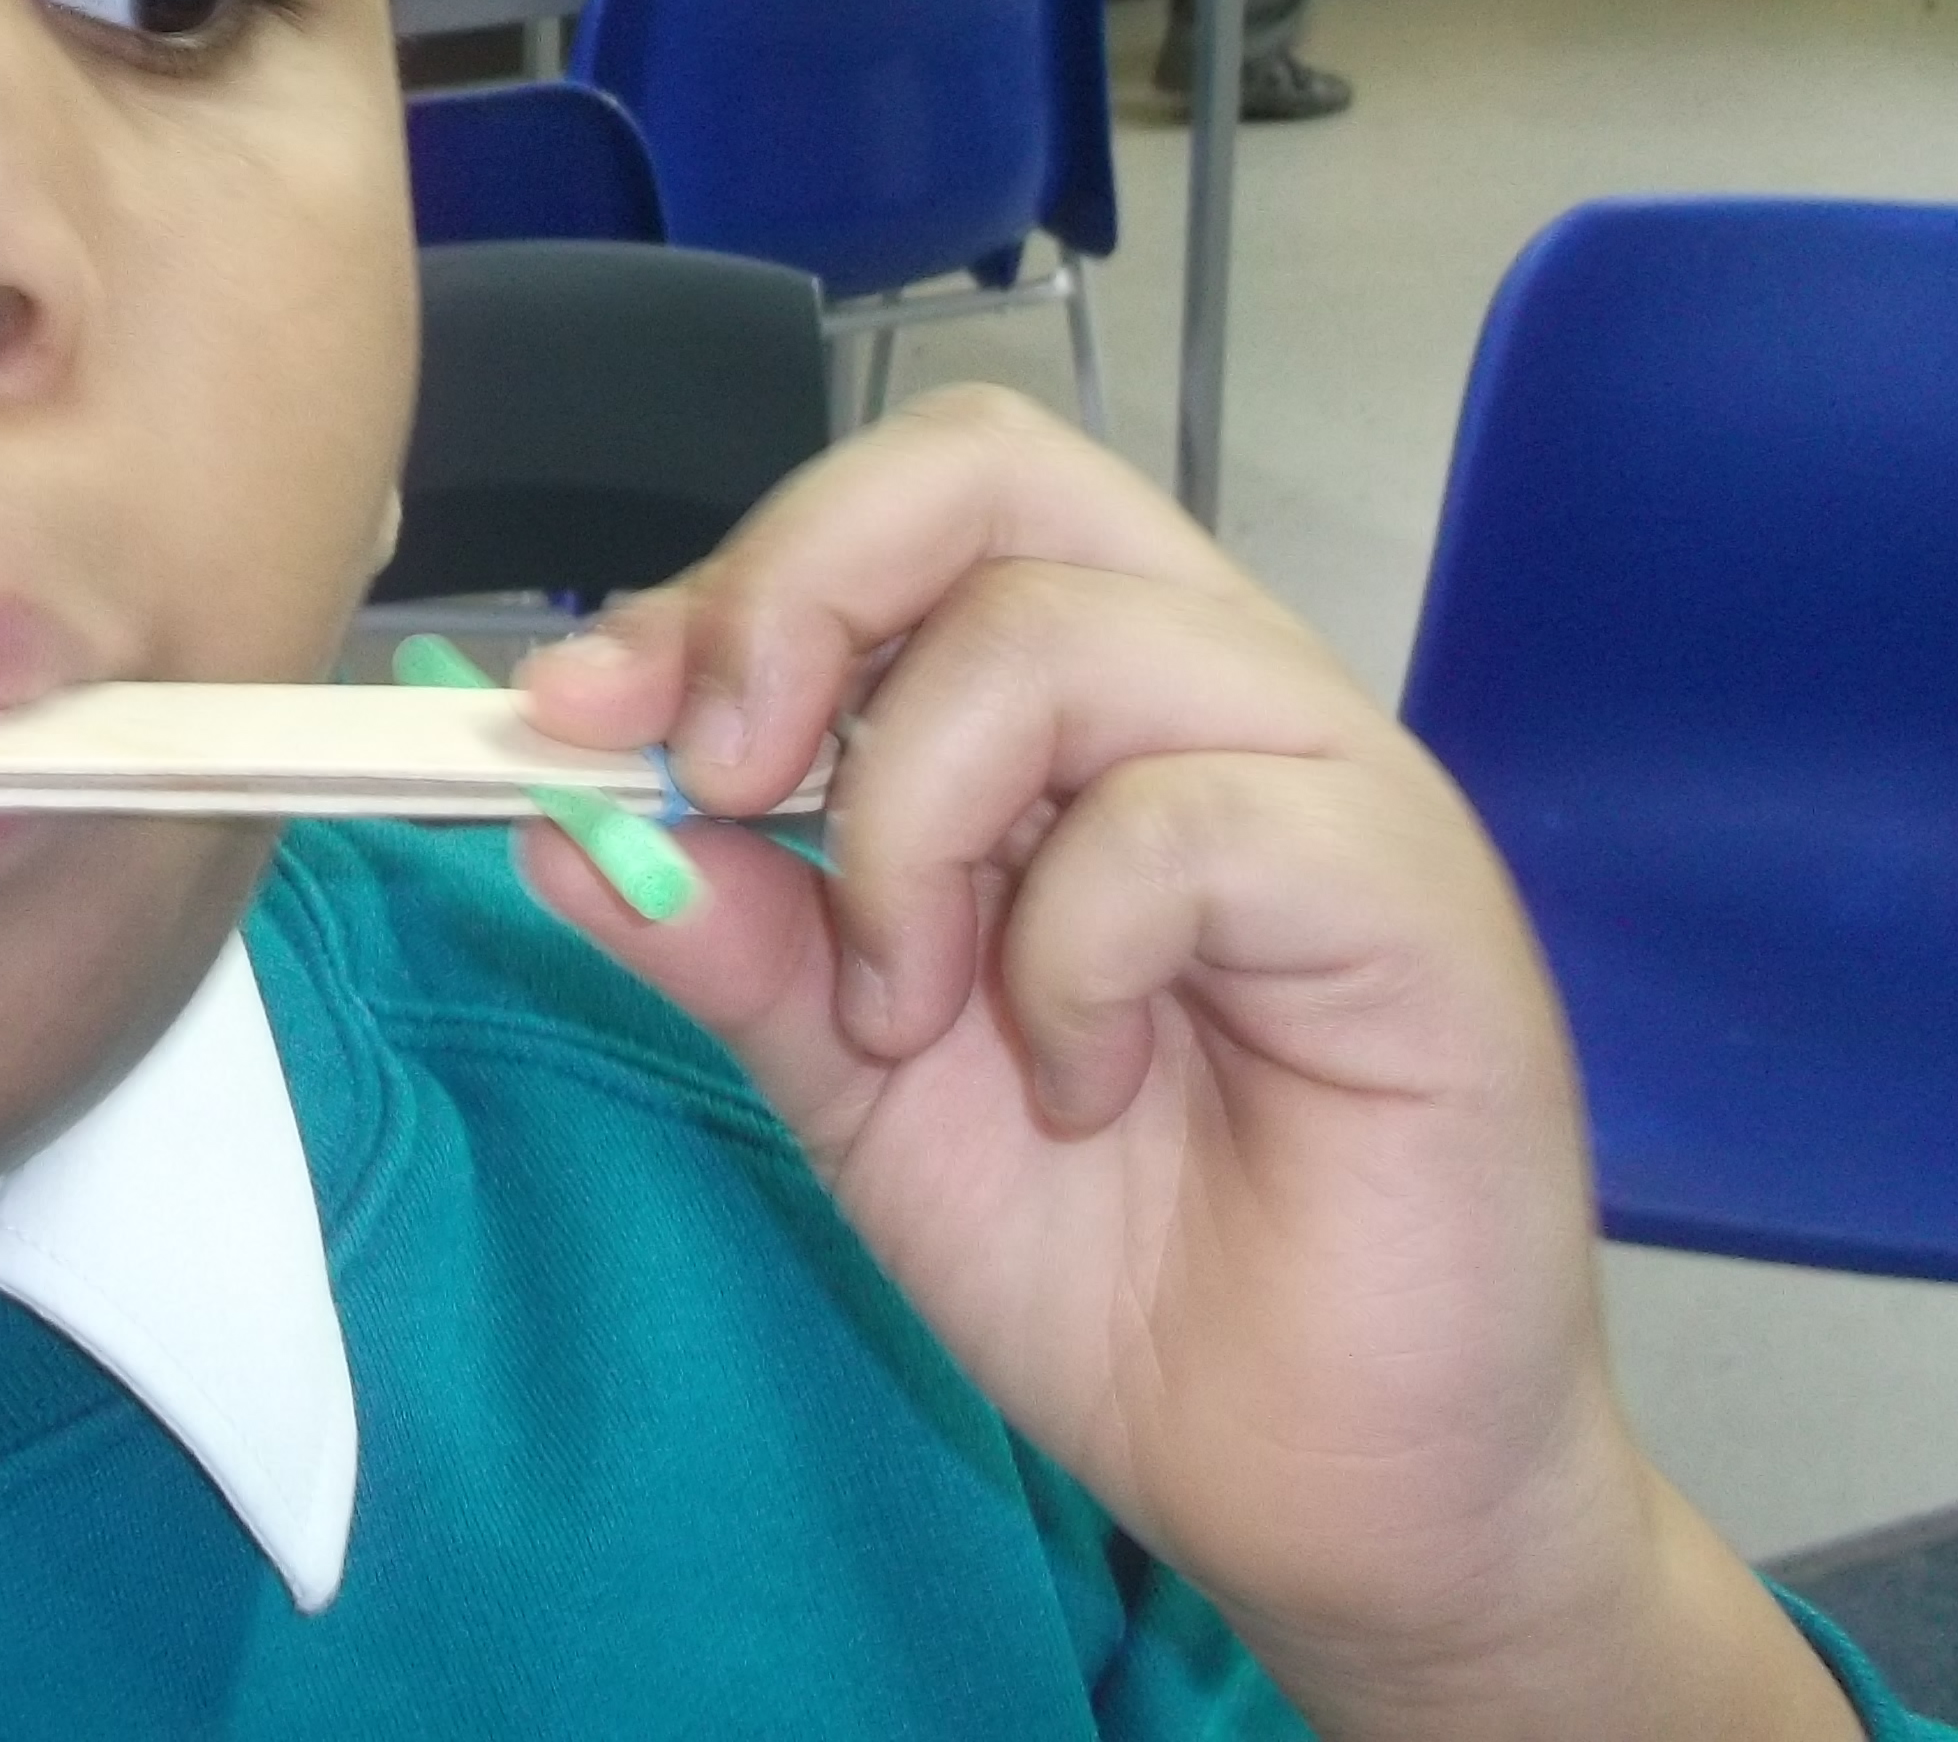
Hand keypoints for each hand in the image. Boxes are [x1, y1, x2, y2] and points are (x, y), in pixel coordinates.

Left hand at [518, 391, 1855, 1741]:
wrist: (1327, 1488)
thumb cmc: (1117, 1257)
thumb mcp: (854, 1084)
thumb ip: (730, 935)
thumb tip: (547, 812)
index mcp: (1083, 698)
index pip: (902, 506)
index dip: (724, 579)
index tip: (576, 712)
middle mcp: (1208, 684)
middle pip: (990, 468)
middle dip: (797, 594)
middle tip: (721, 775)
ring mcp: (1323, 771)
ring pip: (1057, 631)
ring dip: (911, 828)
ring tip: (911, 1012)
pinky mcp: (1410, 890)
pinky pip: (1186, 818)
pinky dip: (1067, 953)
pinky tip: (1074, 1081)